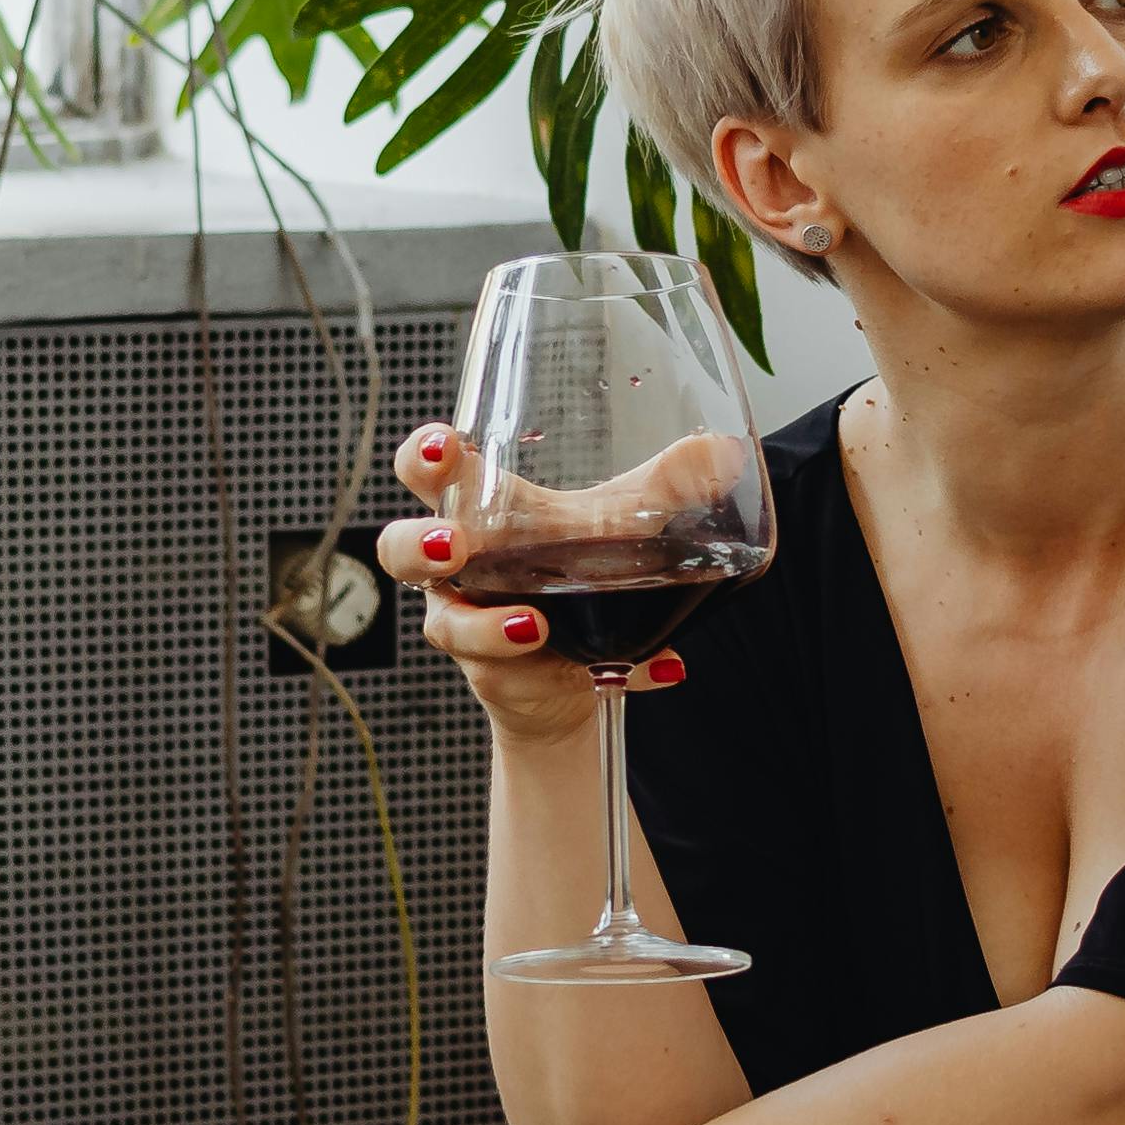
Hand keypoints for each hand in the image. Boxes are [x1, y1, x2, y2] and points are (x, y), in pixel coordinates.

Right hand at [387, 421, 685, 748]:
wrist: (580, 673)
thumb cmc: (580, 576)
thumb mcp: (622, 526)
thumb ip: (664, 490)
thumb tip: (725, 453)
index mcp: (476, 514)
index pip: (429, 475)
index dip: (422, 458)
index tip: (441, 446)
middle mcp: (456, 572)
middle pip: (399, 550)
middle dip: (417, 545)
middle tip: (452, 545)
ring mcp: (468, 627)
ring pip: (447, 627)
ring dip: (484, 627)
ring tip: (534, 625)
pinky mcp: (496, 677)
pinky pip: (523, 676)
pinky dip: (591, 673)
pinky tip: (637, 670)